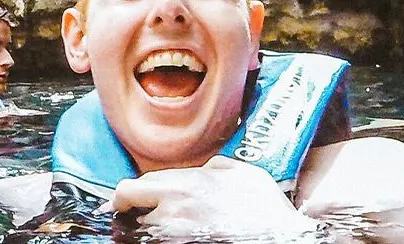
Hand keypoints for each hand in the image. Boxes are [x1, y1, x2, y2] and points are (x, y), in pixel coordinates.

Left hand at [110, 157, 316, 238]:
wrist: (280, 240)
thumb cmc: (267, 212)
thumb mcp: (246, 175)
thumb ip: (218, 166)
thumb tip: (204, 167)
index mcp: (189, 182)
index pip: (139, 181)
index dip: (130, 190)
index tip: (128, 197)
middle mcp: (175, 206)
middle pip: (126, 197)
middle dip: (123, 204)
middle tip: (125, 210)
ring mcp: (173, 231)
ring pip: (138, 227)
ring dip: (142, 226)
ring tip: (156, 227)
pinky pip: (152, 241)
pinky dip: (154, 239)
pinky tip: (166, 237)